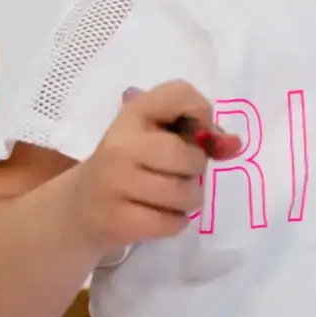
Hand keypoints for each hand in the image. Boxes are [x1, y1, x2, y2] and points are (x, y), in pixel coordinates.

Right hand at [63, 81, 240, 256]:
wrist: (81, 206)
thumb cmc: (132, 162)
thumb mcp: (158, 135)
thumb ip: (200, 132)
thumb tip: (234, 145)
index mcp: (132, 113)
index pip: (181, 94)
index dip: (201, 113)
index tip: (191, 132)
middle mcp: (121, 145)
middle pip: (192, 158)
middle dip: (195, 169)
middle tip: (174, 172)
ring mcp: (116, 183)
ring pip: (188, 194)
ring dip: (187, 198)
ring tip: (166, 194)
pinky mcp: (119, 220)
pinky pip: (174, 222)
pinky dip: (174, 221)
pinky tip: (155, 213)